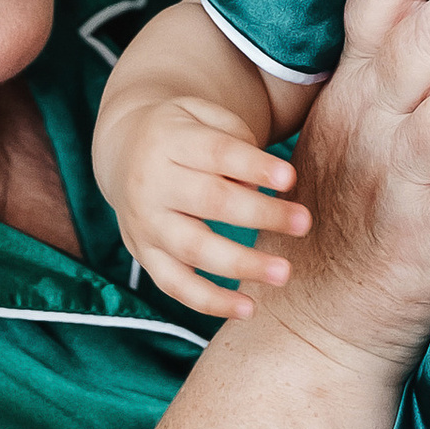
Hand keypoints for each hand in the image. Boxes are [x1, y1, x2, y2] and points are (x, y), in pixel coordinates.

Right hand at [111, 93, 312, 320]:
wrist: (124, 149)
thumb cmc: (187, 134)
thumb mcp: (206, 118)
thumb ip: (237, 145)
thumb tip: (264, 190)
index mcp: (170, 140)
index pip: (215, 152)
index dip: (252, 166)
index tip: (290, 178)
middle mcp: (151, 183)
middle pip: (209, 201)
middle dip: (259, 214)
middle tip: (305, 223)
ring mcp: (145, 223)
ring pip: (193, 249)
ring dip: (241, 264)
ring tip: (284, 273)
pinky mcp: (144, 255)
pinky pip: (176, 285)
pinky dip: (210, 302)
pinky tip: (249, 310)